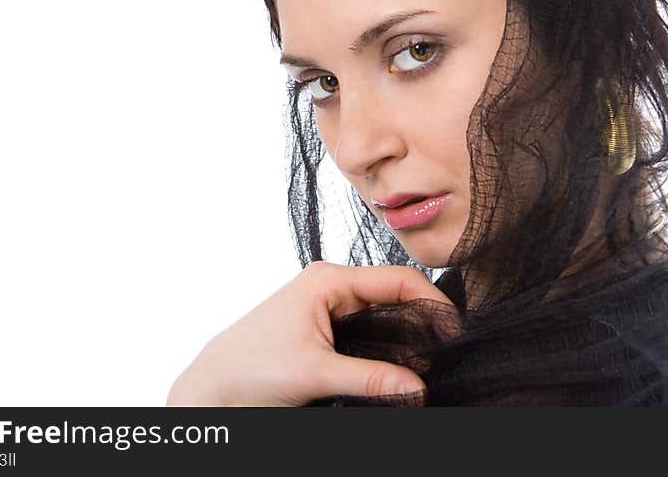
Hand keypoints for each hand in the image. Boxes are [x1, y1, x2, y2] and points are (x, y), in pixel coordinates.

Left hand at [166, 261, 461, 405]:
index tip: (454, 333)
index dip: (431, 304)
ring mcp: (328, 306)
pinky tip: (401, 367)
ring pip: (383, 314)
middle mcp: (331, 287)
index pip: (397, 280)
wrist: (213, 387)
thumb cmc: (250, 369)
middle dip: (422, 322)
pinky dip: (388, 346)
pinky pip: (369, 330)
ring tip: (429, 362)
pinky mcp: (325, 328)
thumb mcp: (315, 374)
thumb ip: (370, 379)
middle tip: (445, 354)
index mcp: (328, 280)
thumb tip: (418, 387)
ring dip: (406, 336)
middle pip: (394, 295)